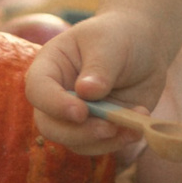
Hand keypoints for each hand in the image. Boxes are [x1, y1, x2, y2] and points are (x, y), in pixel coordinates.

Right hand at [24, 11, 170, 157]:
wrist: (143, 45)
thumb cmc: (119, 36)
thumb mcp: (110, 43)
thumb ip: (99, 67)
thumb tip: (86, 93)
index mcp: (50, 67)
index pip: (38, 90)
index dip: (54, 105)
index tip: (81, 111)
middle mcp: (57, 95)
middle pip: (50, 125)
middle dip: (79, 132)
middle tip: (110, 127)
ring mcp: (76, 115)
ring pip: (75, 142)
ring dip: (103, 141)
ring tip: (132, 126)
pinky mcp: (97, 128)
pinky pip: (99, 146)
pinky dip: (118, 142)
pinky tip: (137, 127)